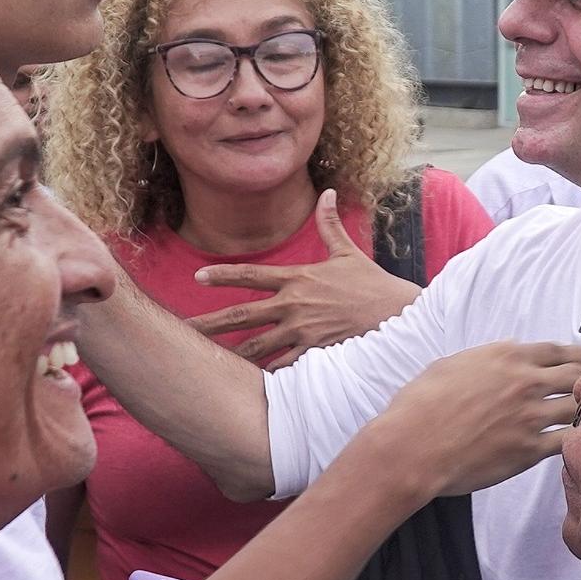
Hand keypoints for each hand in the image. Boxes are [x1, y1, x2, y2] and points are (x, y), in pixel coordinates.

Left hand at [187, 189, 421, 367]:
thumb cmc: (372, 284)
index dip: (222, 276)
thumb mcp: (348, 252)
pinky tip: (245, 386)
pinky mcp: (313, 353)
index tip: (197, 278)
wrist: (398, 315)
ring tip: (205, 365)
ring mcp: (302, 331)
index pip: (251, 275)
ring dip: (229, 355)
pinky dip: (264, 377)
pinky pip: (282, 367)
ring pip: (256, 346)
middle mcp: (294, 305)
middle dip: (209, 322)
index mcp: (298, 278)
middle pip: (242, 315)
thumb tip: (328, 193)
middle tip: (182, 328)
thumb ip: (330, 225)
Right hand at [363, 341, 580, 496]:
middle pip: (575, 375)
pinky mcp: (530, 450)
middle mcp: (526, 381)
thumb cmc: (420, 404)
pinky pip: (567, 441)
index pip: (557, 350)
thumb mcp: (452, 364)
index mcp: (507, 355)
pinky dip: (578, 439)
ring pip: (577, 407)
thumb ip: (485, 359)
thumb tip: (503, 357)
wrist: (413, 445)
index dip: (577, 354)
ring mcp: (531, 416)